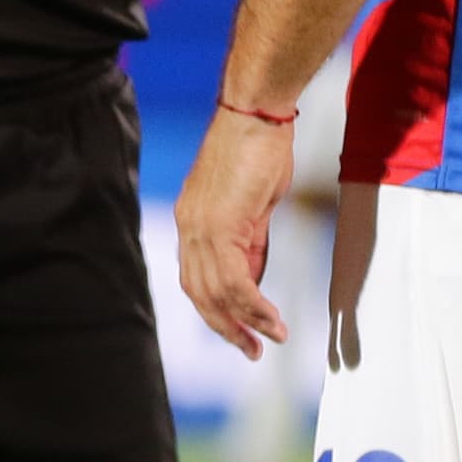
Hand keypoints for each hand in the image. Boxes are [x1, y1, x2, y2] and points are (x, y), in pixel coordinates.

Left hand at [176, 106, 296, 357]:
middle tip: (252, 349)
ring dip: (246, 321)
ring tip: (271, 338)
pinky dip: (253, 305)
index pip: (197, 278)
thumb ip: (250, 241)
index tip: (242, 329)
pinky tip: (271, 318)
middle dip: (227, 326)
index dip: (218, 309)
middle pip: (200, 293)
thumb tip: (254, 274)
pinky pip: (234, 279)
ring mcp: (200, 227)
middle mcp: (189, 228)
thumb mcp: (253, 205)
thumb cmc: (259, 148)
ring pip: (218, 292)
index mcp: (192, 221)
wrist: (255, 113)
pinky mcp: (219, 225)